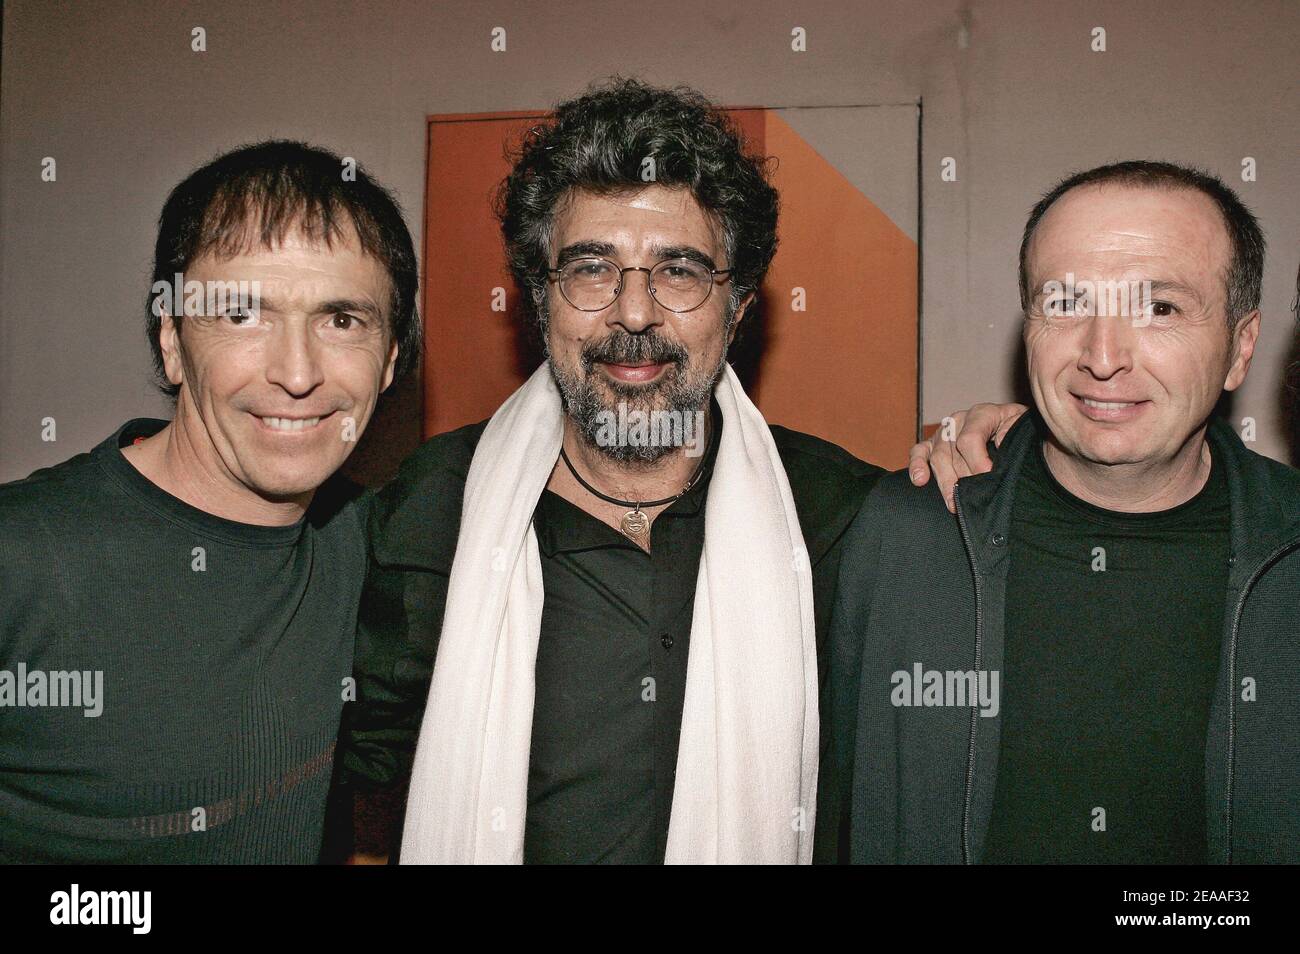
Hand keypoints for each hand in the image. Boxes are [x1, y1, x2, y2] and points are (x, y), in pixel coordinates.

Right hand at [908, 403, 1027, 512]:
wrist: (1017, 432)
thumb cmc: (1020, 433)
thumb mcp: (1024, 429)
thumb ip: (1013, 436)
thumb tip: (998, 449)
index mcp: (982, 413)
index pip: (969, 439)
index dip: (977, 462)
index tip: (988, 479)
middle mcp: (960, 420)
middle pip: (951, 451)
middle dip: (962, 478)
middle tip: (972, 499)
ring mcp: (944, 431)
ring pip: (936, 457)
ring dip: (944, 481)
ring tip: (954, 503)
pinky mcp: (933, 443)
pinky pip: (919, 452)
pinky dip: (916, 465)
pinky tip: (920, 480)